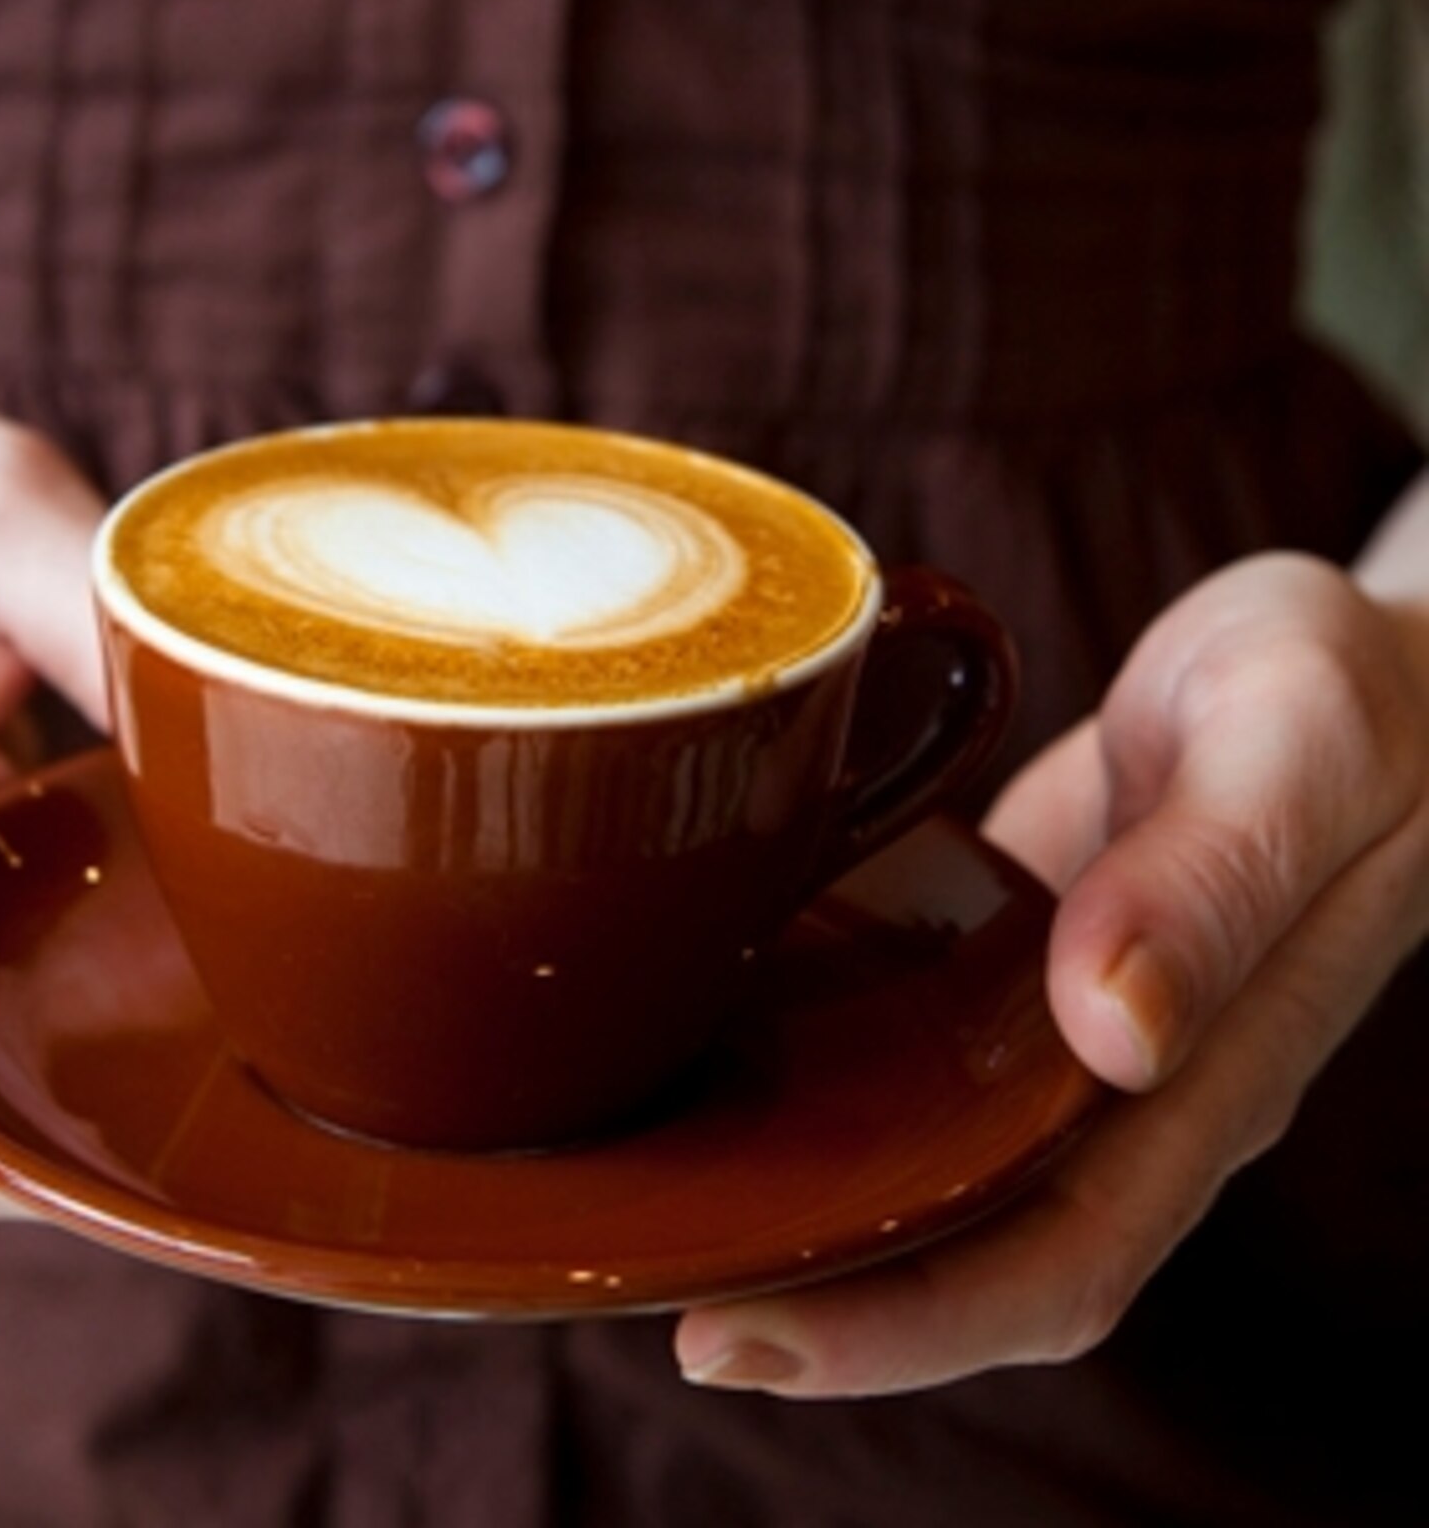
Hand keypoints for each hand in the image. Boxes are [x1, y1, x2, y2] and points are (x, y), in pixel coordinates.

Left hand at [673, 549, 1428, 1396]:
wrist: (1378, 664)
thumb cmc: (1352, 695)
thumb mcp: (1295, 747)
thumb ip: (1211, 879)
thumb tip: (1112, 1029)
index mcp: (1211, 1076)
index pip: (1052, 1264)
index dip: (901, 1328)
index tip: (742, 1332)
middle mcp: (1132, 1088)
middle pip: (964, 1250)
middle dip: (809, 1291)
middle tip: (641, 1274)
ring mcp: (1073, 1035)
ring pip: (928, 1165)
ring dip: (800, 1195)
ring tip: (644, 1189)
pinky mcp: (1026, 963)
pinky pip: (919, 1058)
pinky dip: (818, 1074)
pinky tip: (705, 1040)